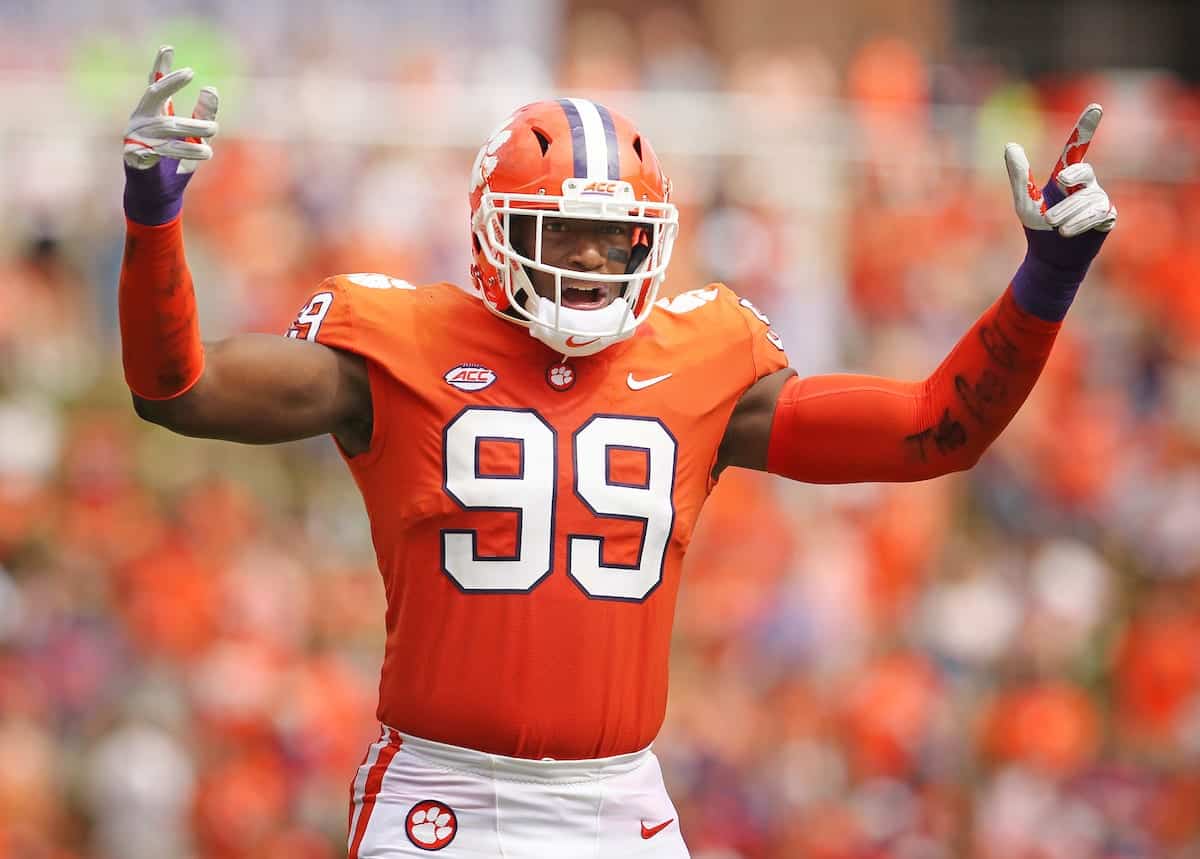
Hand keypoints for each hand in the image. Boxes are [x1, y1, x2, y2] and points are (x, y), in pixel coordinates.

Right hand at [123, 46, 219, 224]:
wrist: (158, 197)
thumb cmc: (175, 163)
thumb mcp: (194, 137)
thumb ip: (202, 114)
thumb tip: (212, 89)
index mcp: (153, 112)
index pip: (155, 84)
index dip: (160, 65)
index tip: (169, 47)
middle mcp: (141, 120)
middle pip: (153, 94)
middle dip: (170, 82)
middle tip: (190, 73)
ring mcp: (135, 137)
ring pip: (167, 127)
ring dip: (193, 131)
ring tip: (214, 135)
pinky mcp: (134, 156)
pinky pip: (160, 150)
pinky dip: (181, 152)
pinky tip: (202, 153)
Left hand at [1003, 104, 1116, 269]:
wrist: (1050, 260)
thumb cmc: (1037, 229)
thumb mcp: (1024, 202)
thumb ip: (1020, 175)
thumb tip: (1011, 145)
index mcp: (1065, 175)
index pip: (1077, 147)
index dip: (1086, 127)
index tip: (1096, 106)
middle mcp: (1085, 183)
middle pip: (1083, 172)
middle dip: (1069, 184)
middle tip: (1050, 207)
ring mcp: (1098, 198)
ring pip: (1088, 198)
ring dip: (1069, 213)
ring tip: (1055, 227)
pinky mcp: (1107, 216)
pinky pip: (1099, 213)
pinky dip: (1081, 222)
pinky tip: (1067, 231)